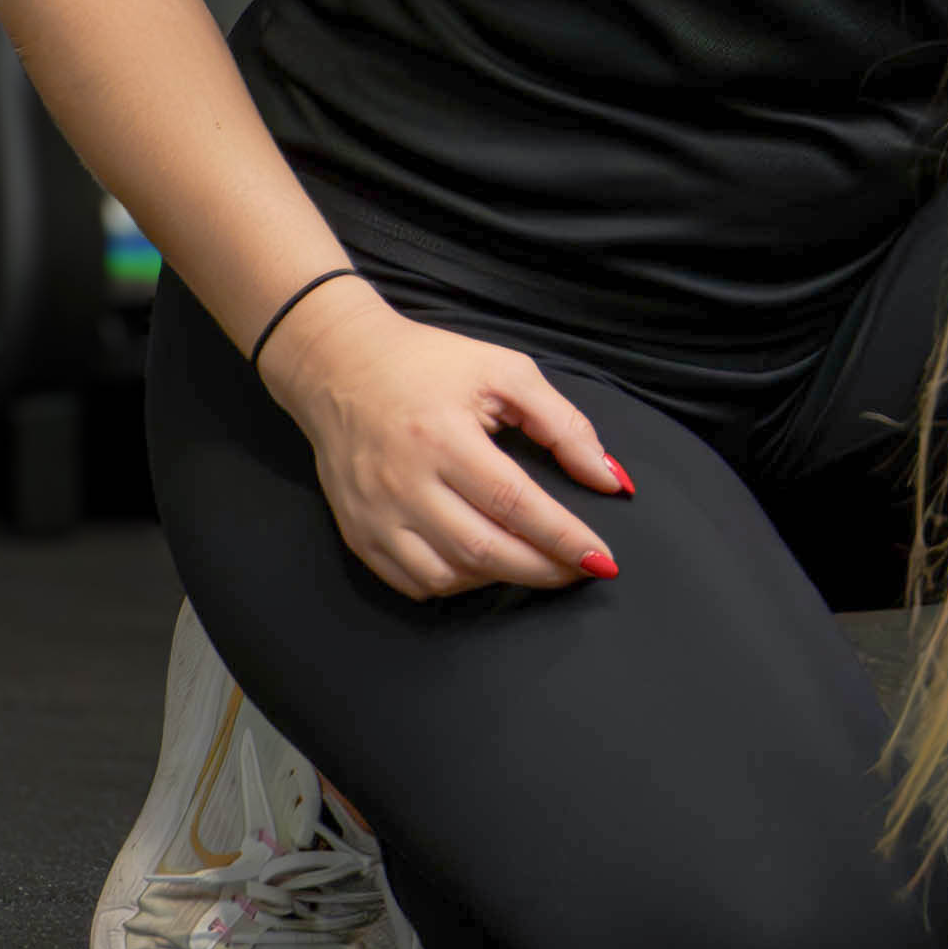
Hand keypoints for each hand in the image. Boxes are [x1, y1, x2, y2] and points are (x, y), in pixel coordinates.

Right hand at [262, 280, 629, 599]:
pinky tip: (482, 563)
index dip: (564, 538)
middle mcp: (403, 483)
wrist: (339, 365)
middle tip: (581, 568)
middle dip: (543, 569)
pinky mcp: (357, 533)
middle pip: (484, 551)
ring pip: (447, 576)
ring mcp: (374, 514)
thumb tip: (608, 479)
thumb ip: (563, 424)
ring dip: (501, 579)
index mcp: (442, 437)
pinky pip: (412, 582)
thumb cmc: (428, 365)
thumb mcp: (505, 372)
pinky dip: (456, 583)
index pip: (515, 503)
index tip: (601, 560)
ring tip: (533, 559)